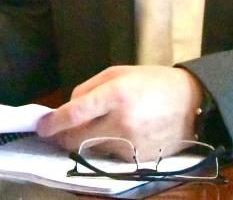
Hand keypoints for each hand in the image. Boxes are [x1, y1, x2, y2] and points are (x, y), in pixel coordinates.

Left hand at [35, 66, 202, 160]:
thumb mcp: (120, 72)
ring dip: (87, 141)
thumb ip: (89, 88)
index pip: (74, 114)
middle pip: (76, 140)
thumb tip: (69, 108)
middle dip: (62, 137)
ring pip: (91, 149)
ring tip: (103, 125)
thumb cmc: (153, 82)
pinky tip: (123, 133)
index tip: (41, 126)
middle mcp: (120, 122)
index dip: (53, 123)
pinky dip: (107, 146)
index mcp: (115, 94)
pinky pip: (109, 155)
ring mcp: (129, 144)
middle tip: (58, 131)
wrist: (192, 104)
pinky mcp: (136, 159)